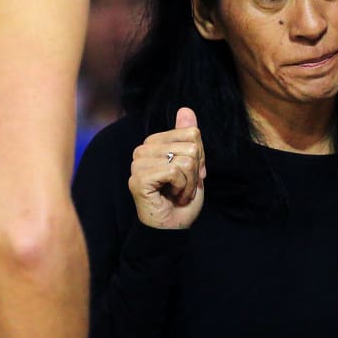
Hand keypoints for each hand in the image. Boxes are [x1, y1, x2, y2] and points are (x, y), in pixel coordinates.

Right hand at [129, 107, 205, 228]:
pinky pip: (174, 172)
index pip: (192, 134)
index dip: (199, 158)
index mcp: (153, 143)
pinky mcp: (139, 179)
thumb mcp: (192, 163)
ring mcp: (138, 165)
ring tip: (178, 193)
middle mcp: (141, 150)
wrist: (172, 227)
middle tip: (183, 187)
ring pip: (184, 160)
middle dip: (195, 171)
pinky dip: (182, 188)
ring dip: (190, 183)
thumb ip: (188, 137)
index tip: (189, 175)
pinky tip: (173, 197)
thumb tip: (186, 109)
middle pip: (191, 146)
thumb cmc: (180, 198)